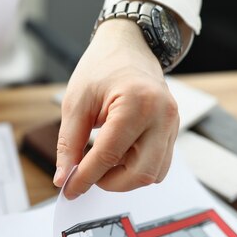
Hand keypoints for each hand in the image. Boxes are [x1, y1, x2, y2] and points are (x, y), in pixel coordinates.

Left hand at [53, 18, 179, 198]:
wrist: (128, 47)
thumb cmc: (100, 69)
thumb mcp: (76, 103)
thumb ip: (69, 144)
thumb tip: (63, 178)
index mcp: (137, 104)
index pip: (109, 155)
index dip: (85, 177)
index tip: (68, 190)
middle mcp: (162, 116)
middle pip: (141, 173)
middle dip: (110, 183)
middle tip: (86, 175)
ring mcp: (173, 124)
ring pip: (153, 174)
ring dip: (124, 178)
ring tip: (101, 161)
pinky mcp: (173, 131)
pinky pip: (158, 164)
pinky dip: (135, 169)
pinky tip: (117, 156)